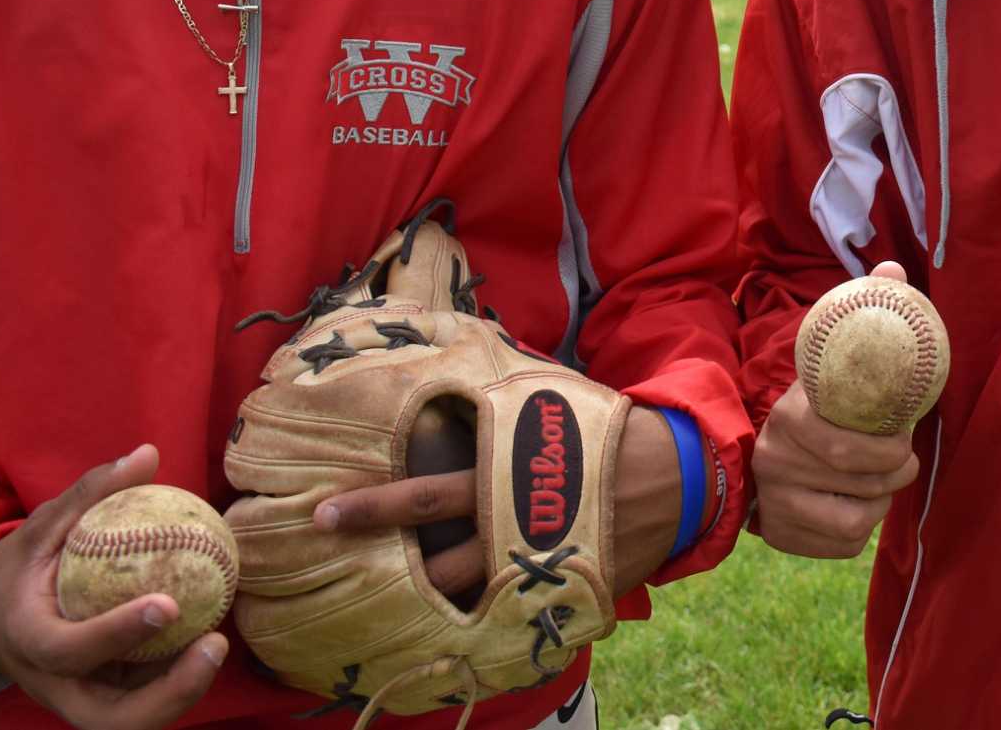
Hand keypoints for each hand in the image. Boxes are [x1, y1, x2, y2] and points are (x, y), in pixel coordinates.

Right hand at [0, 445, 226, 729]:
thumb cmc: (19, 567)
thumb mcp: (41, 527)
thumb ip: (90, 494)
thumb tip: (147, 453)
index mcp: (29, 640)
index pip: (71, 650)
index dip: (117, 633)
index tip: (167, 603)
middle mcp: (53, 684)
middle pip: (109, 719)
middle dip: (167, 695)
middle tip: (214, 644)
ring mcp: (77, 699)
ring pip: (131, 720)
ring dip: (180, 691)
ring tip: (218, 643)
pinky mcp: (100, 699)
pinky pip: (141, 700)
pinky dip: (176, 680)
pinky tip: (208, 637)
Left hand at [315, 405, 684, 600]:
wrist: (675, 473)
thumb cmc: (606, 426)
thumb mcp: (551, 398)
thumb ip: (502, 398)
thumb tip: (454, 362)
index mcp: (502, 474)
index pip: (422, 492)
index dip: (372, 507)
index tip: (325, 511)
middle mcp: (508, 522)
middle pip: (430, 548)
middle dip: (379, 545)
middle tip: (328, 545)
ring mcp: (532, 561)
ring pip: (464, 590)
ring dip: (418, 598)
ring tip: (374, 610)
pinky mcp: (558, 588)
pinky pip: (509, 614)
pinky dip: (477, 625)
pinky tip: (445, 637)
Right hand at [751, 261, 922, 559]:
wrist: (754, 447)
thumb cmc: (811, 401)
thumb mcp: (827, 357)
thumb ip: (860, 314)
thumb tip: (892, 271)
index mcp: (787, 417)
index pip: (844, 445)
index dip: (888, 448)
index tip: (904, 437)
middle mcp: (774, 464)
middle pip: (858, 482)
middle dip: (895, 472)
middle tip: (904, 459)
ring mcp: (775, 505)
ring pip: (854, 519)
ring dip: (879, 502)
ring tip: (880, 482)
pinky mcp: (781, 537)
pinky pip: (843, 545)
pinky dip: (861, 527)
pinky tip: (856, 503)